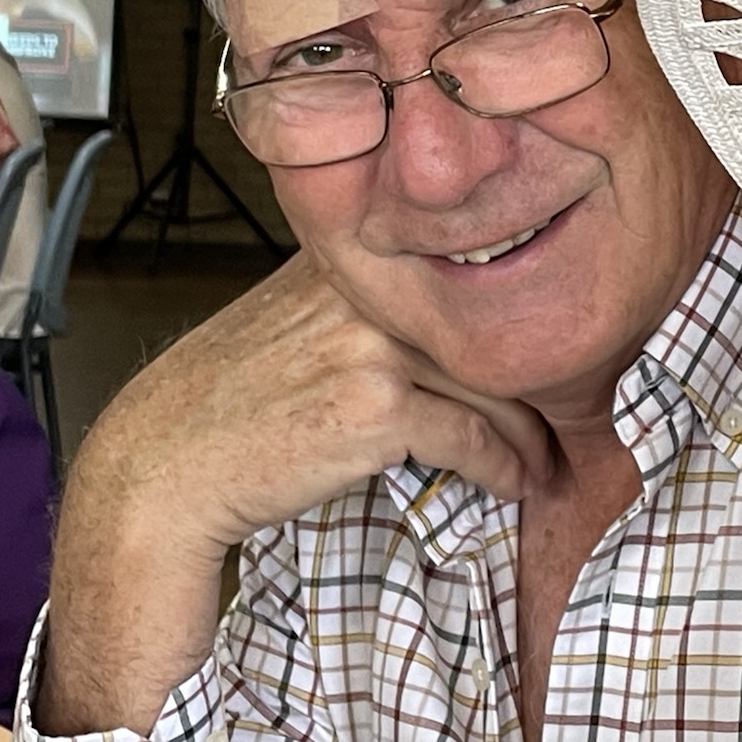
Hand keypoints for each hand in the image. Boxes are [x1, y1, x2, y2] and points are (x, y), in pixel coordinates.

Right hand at [35, 249, 552, 736]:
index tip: (559, 347)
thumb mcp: (299, 320)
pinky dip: (502, 466)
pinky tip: (514, 482)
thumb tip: (465, 312)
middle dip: (542, 377)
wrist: (164, 468)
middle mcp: (368, 291)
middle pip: (494, 325)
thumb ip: (371, 302)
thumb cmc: (233, 402)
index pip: (468, 272)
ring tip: (553, 456)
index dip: (520, 318)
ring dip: (535, 429)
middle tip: (576, 410)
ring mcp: (372, 345)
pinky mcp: (374, 409)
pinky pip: (471, 437)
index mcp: (354, 259)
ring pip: (495, 381)